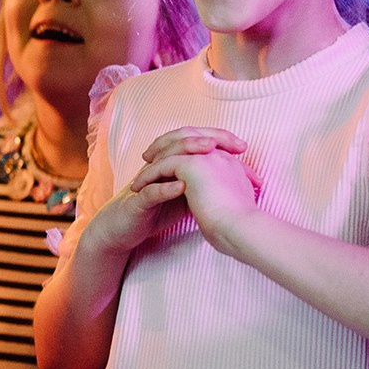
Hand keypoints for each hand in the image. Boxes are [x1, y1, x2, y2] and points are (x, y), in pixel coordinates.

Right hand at [84, 127, 244, 258]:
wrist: (127, 230)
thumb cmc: (157, 210)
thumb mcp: (186, 193)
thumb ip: (204, 182)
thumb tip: (235, 176)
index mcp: (171, 163)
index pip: (193, 142)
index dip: (216, 139)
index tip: (241, 146)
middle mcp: (159, 167)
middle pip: (180, 143)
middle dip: (204, 140)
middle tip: (226, 142)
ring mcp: (147, 182)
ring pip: (165, 161)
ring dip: (187, 155)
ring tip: (208, 152)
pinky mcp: (137, 201)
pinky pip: (151, 191)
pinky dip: (166, 188)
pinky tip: (182, 187)